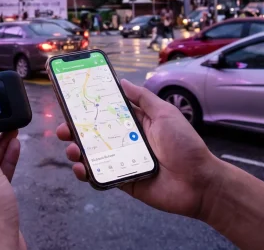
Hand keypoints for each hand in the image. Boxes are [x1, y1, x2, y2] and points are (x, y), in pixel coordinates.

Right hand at [57, 79, 219, 219]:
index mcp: (137, 123)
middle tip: (64, 128)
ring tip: (72, 148)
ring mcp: (123, 161)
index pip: (107, 113)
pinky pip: (99, 176)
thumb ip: (143, 98)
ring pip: (93, 155)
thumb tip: (122, 82)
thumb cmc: (186, 145)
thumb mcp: (165, 114)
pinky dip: (86, 172)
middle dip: (75, 130)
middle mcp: (127, 141)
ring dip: (77, 150)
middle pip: (94, 134)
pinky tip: (81, 167)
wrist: (199, 182)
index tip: (72, 103)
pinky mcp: (123, 180)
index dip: (89, 108)